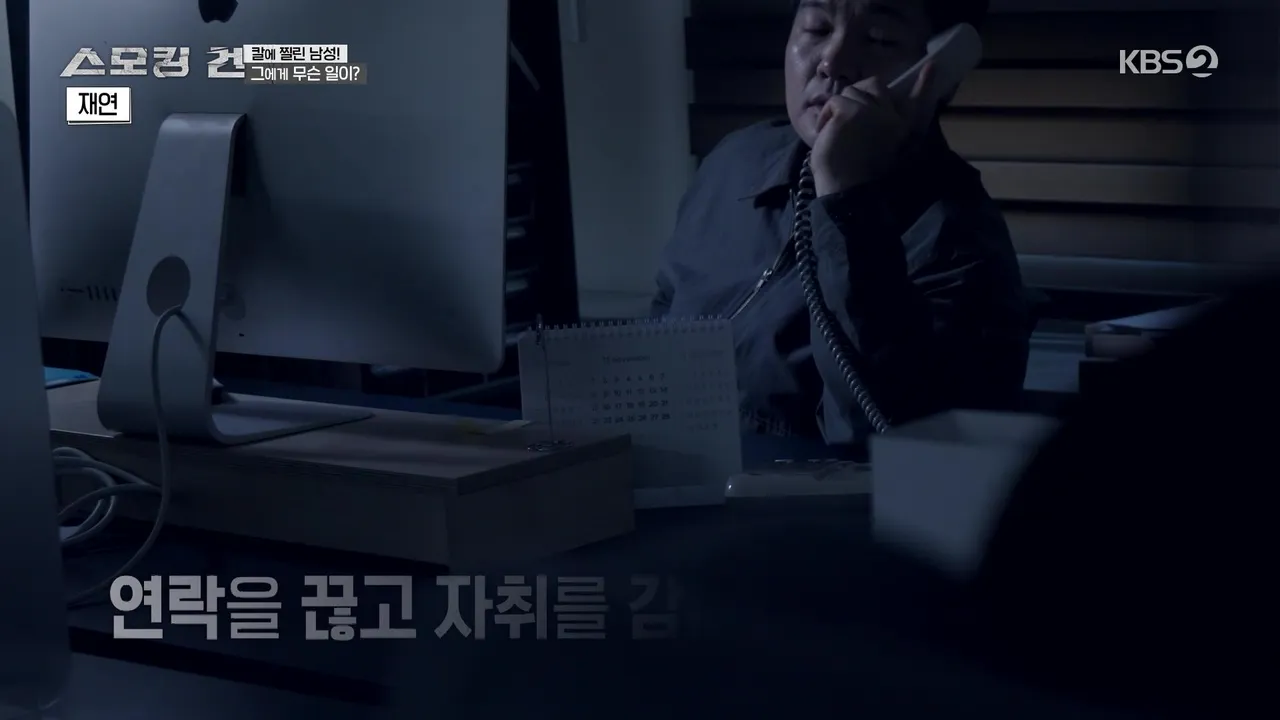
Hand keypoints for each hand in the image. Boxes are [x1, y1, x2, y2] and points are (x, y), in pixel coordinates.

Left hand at [809, 62, 933, 196]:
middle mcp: (891, 116)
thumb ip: (878, 126)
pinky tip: (827, 134)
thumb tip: (865, 106)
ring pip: (850, 91)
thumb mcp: (875, 148)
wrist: (846, 190)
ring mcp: (871, 111)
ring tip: (838, 133)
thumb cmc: (856, 174)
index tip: (932, 65)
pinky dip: (825, 117)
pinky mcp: (851, 112)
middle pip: (874, 85)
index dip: (924, 83)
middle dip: (858, 95)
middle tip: (847, 118)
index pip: (916, 100)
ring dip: (838, 110)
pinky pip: (833, 101)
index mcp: (900, 128)